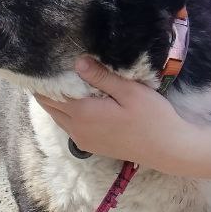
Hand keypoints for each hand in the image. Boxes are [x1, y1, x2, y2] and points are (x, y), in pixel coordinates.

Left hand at [34, 57, 187, 170]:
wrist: (167, 150)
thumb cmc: (152, 118)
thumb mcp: (130, 91)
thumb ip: (102, 77)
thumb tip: (77, 62)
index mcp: (83, 113)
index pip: (48, 94)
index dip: (43, 78)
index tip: (46, 61)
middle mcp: (76, 129)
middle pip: (48, 106)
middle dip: (46, 88)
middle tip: (53, 67)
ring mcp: (82, 140)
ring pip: (58, 117)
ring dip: (56, 100)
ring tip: (65, 80)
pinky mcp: (91, 146)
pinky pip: (69, 126)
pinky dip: (67, 112)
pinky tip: (80, 99)